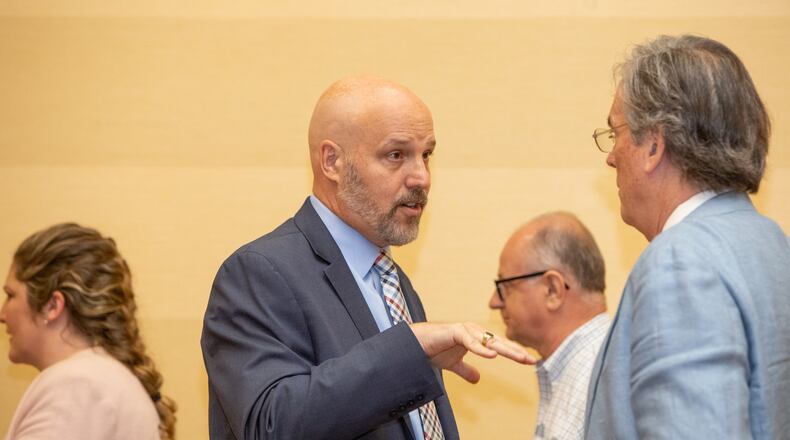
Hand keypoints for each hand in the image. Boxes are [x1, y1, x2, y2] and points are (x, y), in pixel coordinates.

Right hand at [409, 322, 534, 382]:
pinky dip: (481, 348)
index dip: (514, 353)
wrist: (414, 344)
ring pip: (488, 341)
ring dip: (505, 349)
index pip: (499, 345)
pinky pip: (470, 341)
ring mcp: (465, 330)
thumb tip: (477, 379)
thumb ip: (466, 370)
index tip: (530, 361)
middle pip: (499, 342)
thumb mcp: (453, 364)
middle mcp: (473, 331)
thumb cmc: (434, 349)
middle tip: (531, 360)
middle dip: (516, 351)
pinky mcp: (454, 332)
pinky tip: (492, 355)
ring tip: (519, 357)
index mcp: (476, 337)